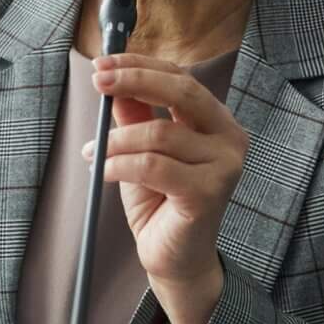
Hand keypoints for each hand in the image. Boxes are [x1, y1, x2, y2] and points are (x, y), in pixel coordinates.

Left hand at [83, 52, 247, 323]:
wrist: (175, 260)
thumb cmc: (161, 203)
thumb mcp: (141, 151)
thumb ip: (135, 116)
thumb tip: (114, 78)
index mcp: (218, 122)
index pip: (181, 78)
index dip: (141, 66)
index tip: (103, 63)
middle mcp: (230, 138)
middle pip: (182, 91)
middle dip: (134, 80)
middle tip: (98, 80)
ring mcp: (224, 166)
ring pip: (159, 133)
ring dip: (116, 140)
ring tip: (93, 152)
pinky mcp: (208, 193)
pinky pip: (153, 166)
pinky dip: (120, 165)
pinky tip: (103, 171)